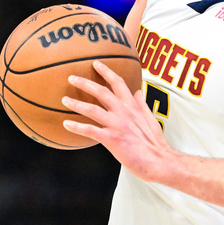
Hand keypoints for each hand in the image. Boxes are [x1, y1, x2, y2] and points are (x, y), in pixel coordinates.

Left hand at [62, 60, 175, 181]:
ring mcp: (117, 125)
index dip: (106, 72)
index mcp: (133, 106)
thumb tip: (138, 92)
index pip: (119, 83)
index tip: (96, 64)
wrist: (159, 160)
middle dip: (85, 83)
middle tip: (71, 78)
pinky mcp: (112, 139)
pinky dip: (77, 127)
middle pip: (101, 92)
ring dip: (76, 104)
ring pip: (92, 109)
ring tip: (64, 100)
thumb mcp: (151, 119)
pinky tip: (66, 124)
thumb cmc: (155, 143)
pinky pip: (90, 130)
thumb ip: (142, 105)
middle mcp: (124, 112)